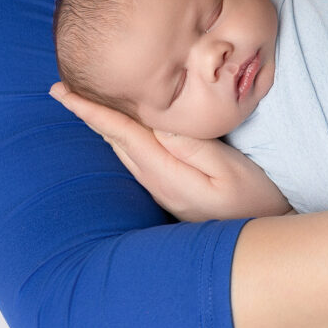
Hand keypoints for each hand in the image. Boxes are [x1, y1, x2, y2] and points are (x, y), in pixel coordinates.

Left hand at [50, 83, 290, 221]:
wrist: (266, 237)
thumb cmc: (255, 198)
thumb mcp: (228, 169)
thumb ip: (192, 146)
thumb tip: (157, 121)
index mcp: (166, 173)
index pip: (121, 133)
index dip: (91, 110)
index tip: (61, 91)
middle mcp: (157, 183)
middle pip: (114, 141)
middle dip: (88, 115)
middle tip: (60, 89)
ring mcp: (163, 191)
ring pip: (123, 151)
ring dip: (103, 127)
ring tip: (82, 104)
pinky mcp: (173, 192)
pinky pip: (138, 159)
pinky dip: (122, 138)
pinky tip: (121, 130)